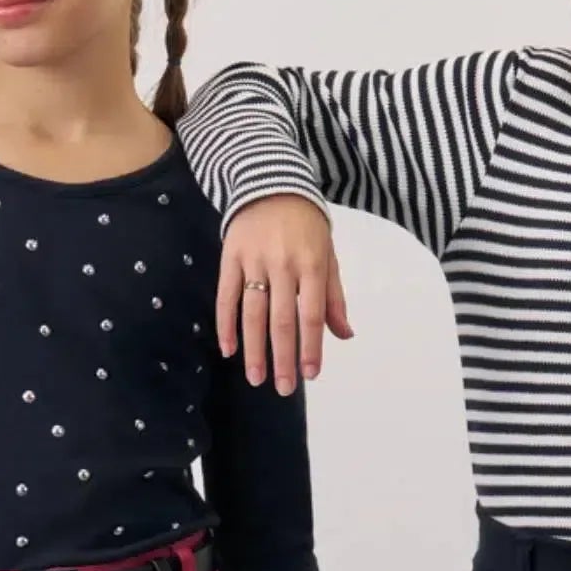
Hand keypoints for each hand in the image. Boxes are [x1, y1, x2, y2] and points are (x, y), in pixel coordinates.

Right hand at [216, 196, 352, 393]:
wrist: (271, 181)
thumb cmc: (306, 225)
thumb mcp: (328, 255)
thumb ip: (333, 297)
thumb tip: (344, 335)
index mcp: (312, 265)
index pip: (311, 315)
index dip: (311, 347)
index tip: (310, 375)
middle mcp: (283, 264)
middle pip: (281, 319)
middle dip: (283, 358)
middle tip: (283, 389)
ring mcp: (254, 260)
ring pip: (253, 312)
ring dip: (254, 349)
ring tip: (256, 378)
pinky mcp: (230, 256)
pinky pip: (226, 295)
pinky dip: (226, 324)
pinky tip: (229, 349)